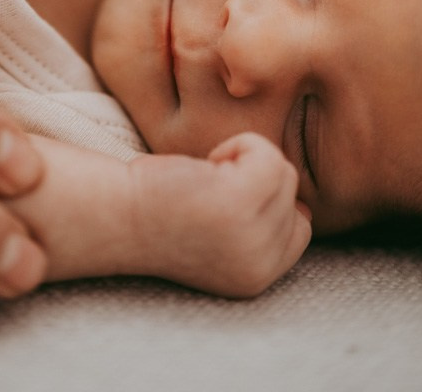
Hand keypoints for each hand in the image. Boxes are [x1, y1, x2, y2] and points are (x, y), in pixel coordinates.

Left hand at [129, 132, 311, 297]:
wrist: (117, 213)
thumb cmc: (160, 213)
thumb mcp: (223, 234)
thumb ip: (262, 229)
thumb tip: (303, 209)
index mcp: (256, 278)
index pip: (298, 232)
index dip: (267, 201)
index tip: (224, 195)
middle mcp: (260, 266)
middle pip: (293, 194)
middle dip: (254, 177)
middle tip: (208, 185)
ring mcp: (253, 236)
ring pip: (283, 171)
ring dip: (245, 158)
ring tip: (206, 175)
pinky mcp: (241, 203)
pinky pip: (268, 154)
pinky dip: (241, 144)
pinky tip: (207, 163)